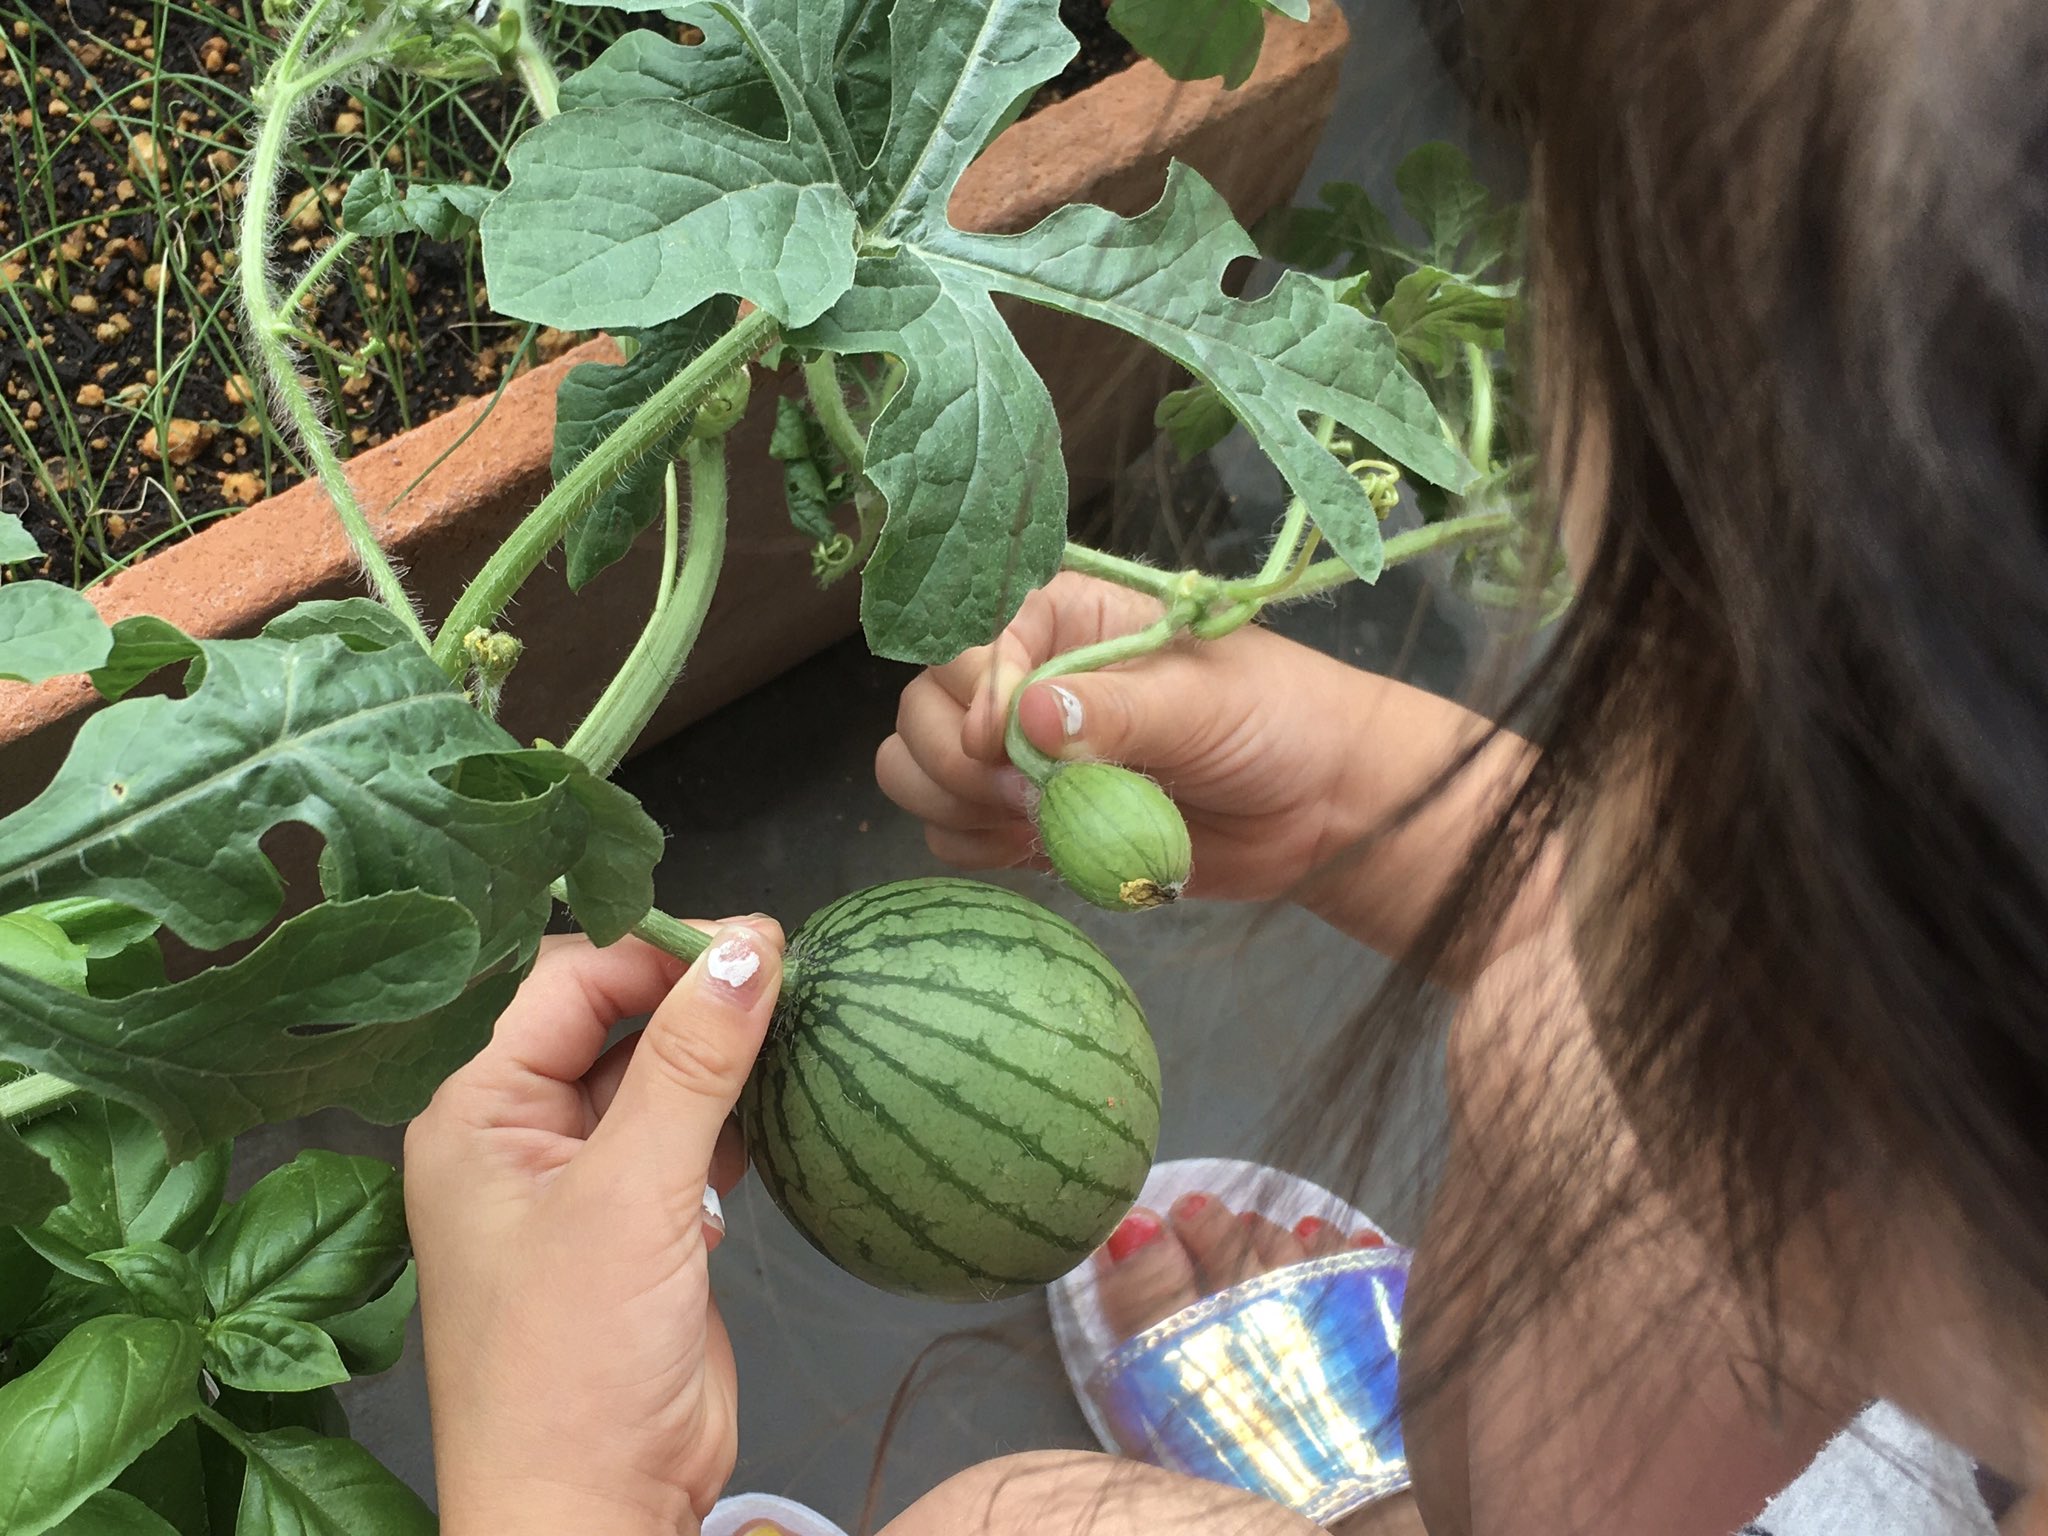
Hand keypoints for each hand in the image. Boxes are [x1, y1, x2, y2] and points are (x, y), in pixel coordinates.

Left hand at [404, 919, 783, 1535]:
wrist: (591, 1514)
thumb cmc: (571, 1368)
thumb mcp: (633, 1196)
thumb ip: (690, 1064)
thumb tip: (750, 952)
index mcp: (477, 1114)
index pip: (566, 981)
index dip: (656, 949)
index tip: (756, 940)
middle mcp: (518, 1137)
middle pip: (609, 1018)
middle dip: (691, 991)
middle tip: (785, 970)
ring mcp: (579, 1185)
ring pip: (654, 1075)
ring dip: (719, 1049)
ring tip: (796, 1021)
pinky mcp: (639, 1227)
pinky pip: (686, 1135)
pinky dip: (734, 1113)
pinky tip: (782, 1099)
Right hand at [876, 571, 1371, 901]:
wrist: (1319, 808)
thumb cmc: (1276, 720)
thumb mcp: (1202, 702)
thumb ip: (1115, 710)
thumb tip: (1026, 717)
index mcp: (1061, 616)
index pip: (967, 641)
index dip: (975, 695)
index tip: (1005, 743)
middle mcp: (1024, 676)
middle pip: (922, 706)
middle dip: (955, 757)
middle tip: (1027, 794)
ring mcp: (1019, 753)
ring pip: (915, 767)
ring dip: (952, 801)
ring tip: (1029, 820)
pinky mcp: (1026, 819)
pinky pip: (950, 831)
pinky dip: (972, 844)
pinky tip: (1028, 847)